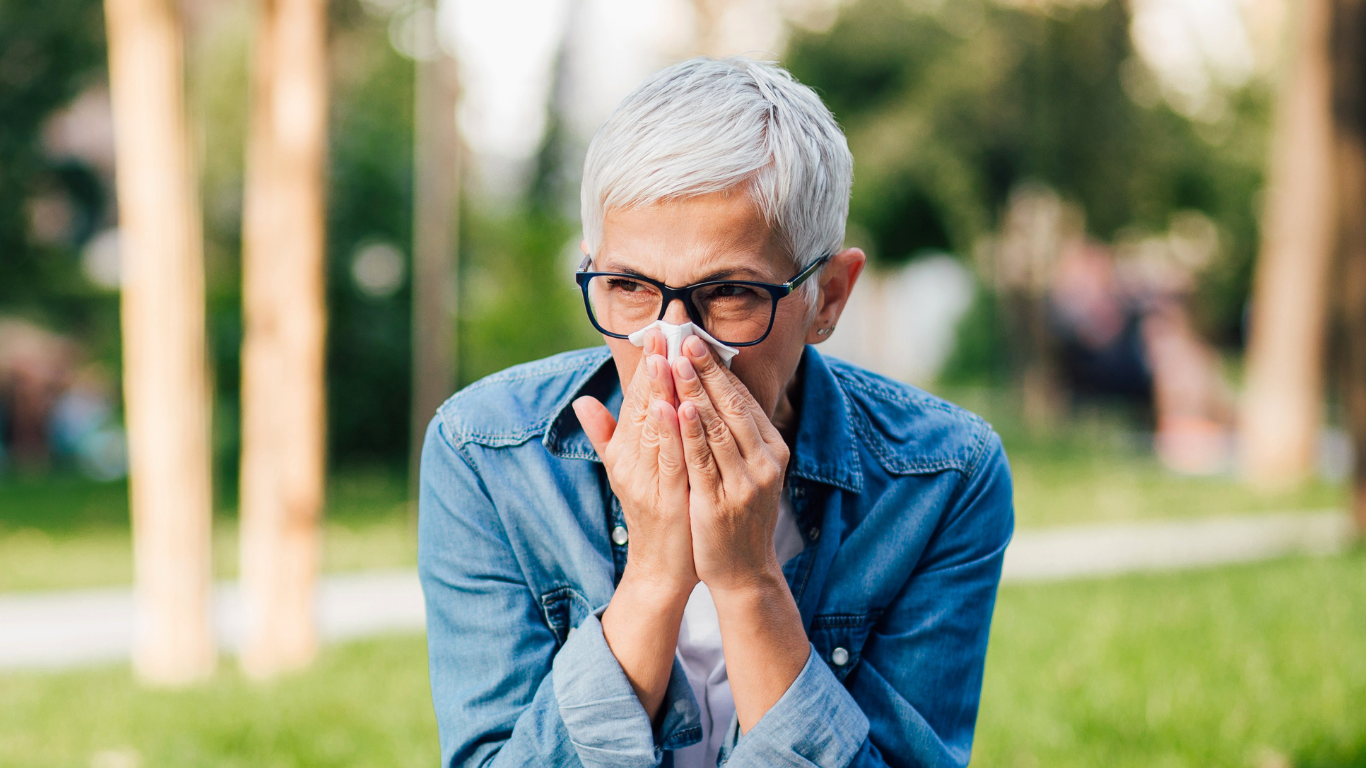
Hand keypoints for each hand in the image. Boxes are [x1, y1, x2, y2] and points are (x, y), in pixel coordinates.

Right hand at [574, 330, 695, 593]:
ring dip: (659, 389)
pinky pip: (668, 461)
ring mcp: (647, 481)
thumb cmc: (652, 515)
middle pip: (643, 405)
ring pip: (653, 428)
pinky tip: (674, 406)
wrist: (663, 569)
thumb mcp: (627, 472)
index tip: (658, 327)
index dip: (647, 363)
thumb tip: (582, 402)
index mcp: (626, 452)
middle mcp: (631, 462)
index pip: (637, 399)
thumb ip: (607, 436)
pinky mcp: (665, 500)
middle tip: (666, 323)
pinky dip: (669, 433)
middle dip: (654, 363)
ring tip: (665, 353)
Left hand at [670, 334, 790, 593]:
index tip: (693, 337)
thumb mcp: (747, 471)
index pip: (742, 398)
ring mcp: (746, 483)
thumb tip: (713, 391)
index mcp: (772, 449)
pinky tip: (676, 408)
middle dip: (705, 368)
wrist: (744, 572)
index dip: (717, 366)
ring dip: (694, 391)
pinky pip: (703, 461)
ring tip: (676, 360)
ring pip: (717, 427)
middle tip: (683, 335)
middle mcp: (765, 462)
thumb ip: (734, 433)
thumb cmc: (739, 516)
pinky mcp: (721, 503)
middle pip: (731, 405)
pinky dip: (690, 433)